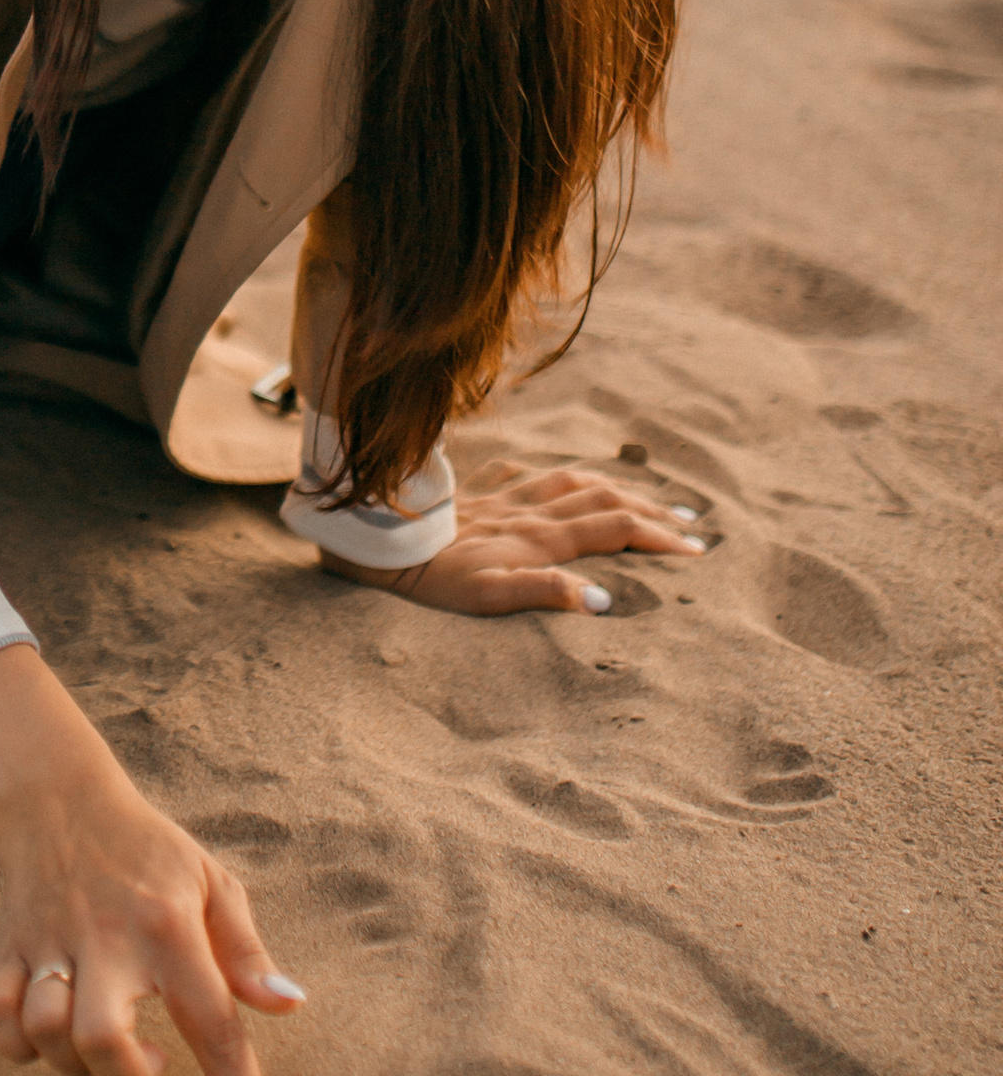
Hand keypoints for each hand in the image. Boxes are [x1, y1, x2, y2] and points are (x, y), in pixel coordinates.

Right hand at [0, 644, 294, 1075]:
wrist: (58, 794)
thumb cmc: (149, 847)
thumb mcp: (212, 882)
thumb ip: (248, 952)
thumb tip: (289, 1007)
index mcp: (168, 928)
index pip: (213, 1024)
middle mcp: (107, 939)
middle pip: (102, 1039)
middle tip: (153, 1061)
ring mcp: (51, 942)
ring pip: (45, 1031)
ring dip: (75, 1060)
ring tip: (105, 1040)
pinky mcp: (9, 944)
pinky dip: (16, 1042)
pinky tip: (48, 1031)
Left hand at [320, 464, 705, 613]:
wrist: (377, 540)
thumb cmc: (432, 578)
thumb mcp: (487, 596)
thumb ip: (544, 592)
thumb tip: (604, 600)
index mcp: (538, 537)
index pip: (614, 529)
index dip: (657, 537)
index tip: (697, 551)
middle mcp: (527, 511)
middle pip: (603, 499)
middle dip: (650, 510)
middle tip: (691, 524)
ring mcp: (504, 497)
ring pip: (573, 482)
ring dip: (617, 488)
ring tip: (647, 498)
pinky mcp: (481, 492)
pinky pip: (534, 475)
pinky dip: (565, 477)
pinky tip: (566, 479)